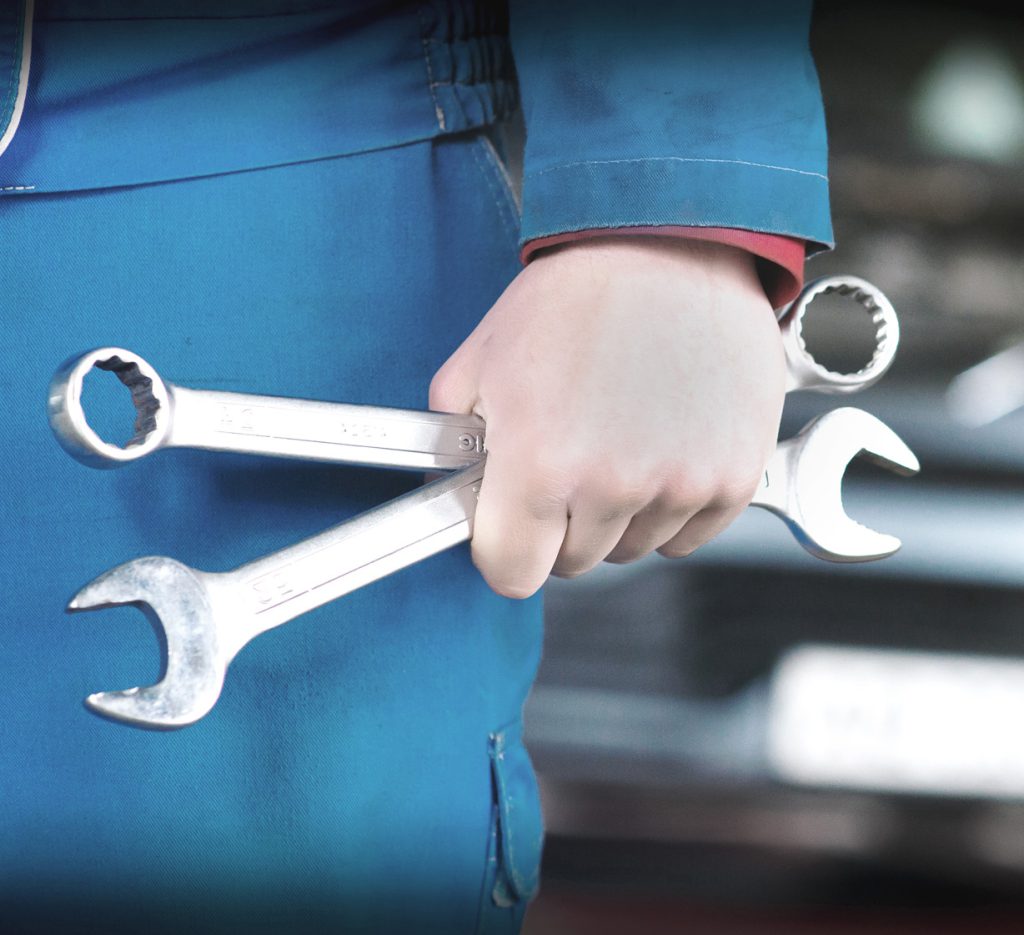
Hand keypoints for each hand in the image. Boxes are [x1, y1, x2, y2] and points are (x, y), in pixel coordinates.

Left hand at [429, 237, 785, 598]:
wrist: (673, 245)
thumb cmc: (579, 295)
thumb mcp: (482, 357)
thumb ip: (455, 439)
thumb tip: (453, 490)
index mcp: (540, 463)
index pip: (512, 574)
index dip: (505, 550)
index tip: (512, 529)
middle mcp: (612, 485)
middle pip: (573, 563)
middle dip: (561, 524)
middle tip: (569, 459)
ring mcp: (680, 485)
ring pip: (632, 548)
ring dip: (618, 514)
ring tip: (620, 437)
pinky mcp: (732, 478)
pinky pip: (687, 536)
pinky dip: (671, 506)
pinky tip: (662, 446)